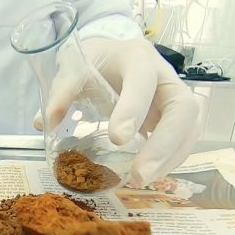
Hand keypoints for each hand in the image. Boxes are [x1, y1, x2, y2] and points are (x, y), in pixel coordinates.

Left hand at [34, 37, 201, 186]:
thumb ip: (60, 92)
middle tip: (138, 175)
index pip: (143, 79)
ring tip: (141, 181)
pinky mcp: (176, 115)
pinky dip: (171, 159)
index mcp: (137, 57)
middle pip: (182, 108)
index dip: (134, 108)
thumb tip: (44, 123)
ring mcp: (174, 95)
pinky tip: (150, 175)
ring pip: (189, 127)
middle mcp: (164, 75)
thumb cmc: (94, 60)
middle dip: (163, 145)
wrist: (112, 53)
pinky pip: (185, 138)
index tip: (117, 139)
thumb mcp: (73, 67)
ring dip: (169, 158)